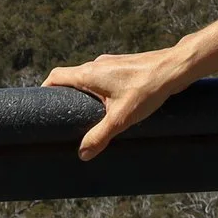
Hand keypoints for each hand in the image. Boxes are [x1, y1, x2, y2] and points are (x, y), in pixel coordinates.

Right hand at [43, 47, 195, 159]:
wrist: (175, 68)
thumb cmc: (148, 89)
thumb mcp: (121, 118)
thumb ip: (100, 136)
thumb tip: (82, 154)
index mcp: (89, 73)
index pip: (56, 76)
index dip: (45, 90)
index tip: (42, 107)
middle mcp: (97, 64)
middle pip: (71, 78)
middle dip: (65, 97)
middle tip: (65, 118)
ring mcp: (111, 63)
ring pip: (89, 78)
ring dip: (84, 94)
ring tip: (87, 115)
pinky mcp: (124, 65)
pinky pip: (103, 77)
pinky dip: (99, 90)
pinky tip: (111, 105)